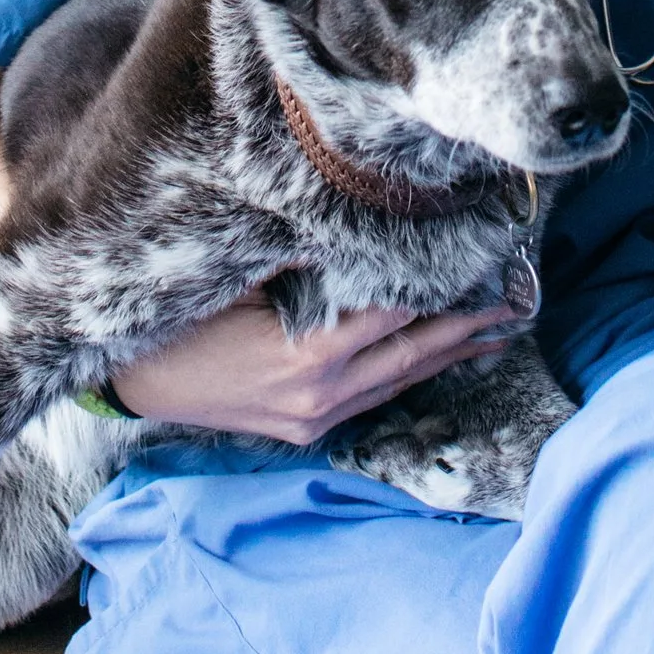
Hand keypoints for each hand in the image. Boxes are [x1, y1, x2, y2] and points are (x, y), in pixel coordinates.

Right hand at [111, 292, 515, 445]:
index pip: (398, 309)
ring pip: (402, 379)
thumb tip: (361, 225)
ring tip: (500, 329)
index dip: (445, 282)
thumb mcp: (240, 276)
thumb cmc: (180, 319)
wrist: (132, 384)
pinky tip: (439, 358)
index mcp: (312, 354)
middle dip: (471, 325)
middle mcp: (324, 393)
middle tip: (521, 297)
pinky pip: (375, 396)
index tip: (485, 253)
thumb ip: (304, 260)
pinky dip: (413, 371)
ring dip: (452, 352)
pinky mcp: (307, 427)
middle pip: (416, 351)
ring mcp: (317, 417)